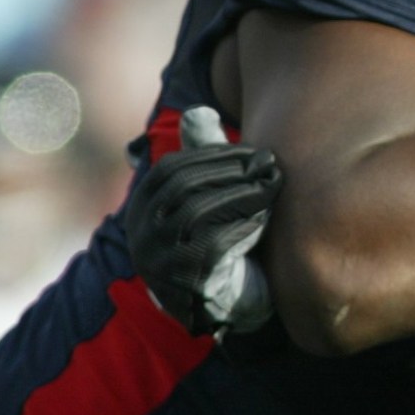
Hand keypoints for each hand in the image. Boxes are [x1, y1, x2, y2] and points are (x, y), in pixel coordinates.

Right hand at [124, 107, 279, 334]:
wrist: (230, 304)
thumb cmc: (221, 240)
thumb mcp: (208, 195)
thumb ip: (202, 156)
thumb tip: (199, 110)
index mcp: (142, 210)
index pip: (171, 169)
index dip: (213, 155)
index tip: (251, 151)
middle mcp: (142, 236)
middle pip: (184, 188)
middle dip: (231, 171)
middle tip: (268, 164)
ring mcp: (159, 263)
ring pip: (199, 213)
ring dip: (242, 195)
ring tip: (272, 187)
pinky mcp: (186, 285)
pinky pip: (214, 245)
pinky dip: (243, 225)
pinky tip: (266, 217)